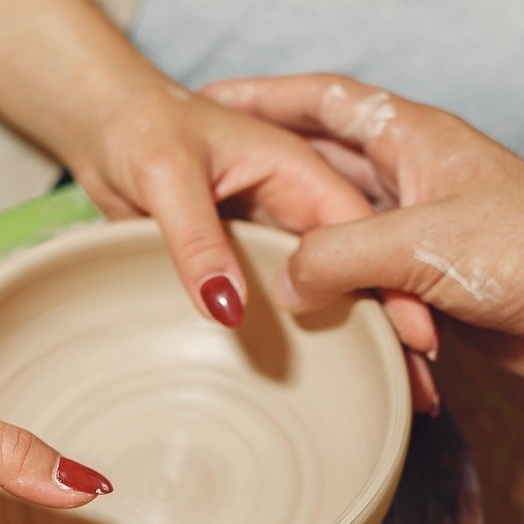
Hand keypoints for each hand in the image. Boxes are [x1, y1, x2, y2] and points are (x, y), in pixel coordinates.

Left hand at [63, 76, 438, 404]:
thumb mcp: (166, 175)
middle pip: (357, 270)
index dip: (392, 283)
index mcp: (295, 170)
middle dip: (393, 326)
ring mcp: (271, 238)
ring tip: (393, 397)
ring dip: (356, 341)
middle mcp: (294, 207)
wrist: (102, 126)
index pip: (359, 232)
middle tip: (421, 391)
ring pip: (324, 294)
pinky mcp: (244, 263)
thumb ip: (197, 239)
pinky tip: (323, 377)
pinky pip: (280, 305)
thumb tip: (229, 309)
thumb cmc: (139, 126)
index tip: (417, 339)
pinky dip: (304, 339)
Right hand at [205, 73, 523, 392]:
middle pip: (315, 172)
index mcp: (411, 142)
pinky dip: (330, 308)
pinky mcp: (424, 292)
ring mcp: (414, 240)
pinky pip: (359, 294)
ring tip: (231, 262)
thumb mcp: (424, 243)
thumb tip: (280, 283)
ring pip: (332, 239)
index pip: (322, 103)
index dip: (263, 95)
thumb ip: (341, 254)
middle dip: (262, 180)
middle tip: (202, 194)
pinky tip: (296, 323)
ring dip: (293, 254)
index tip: (208, 98)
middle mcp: (407, 184)